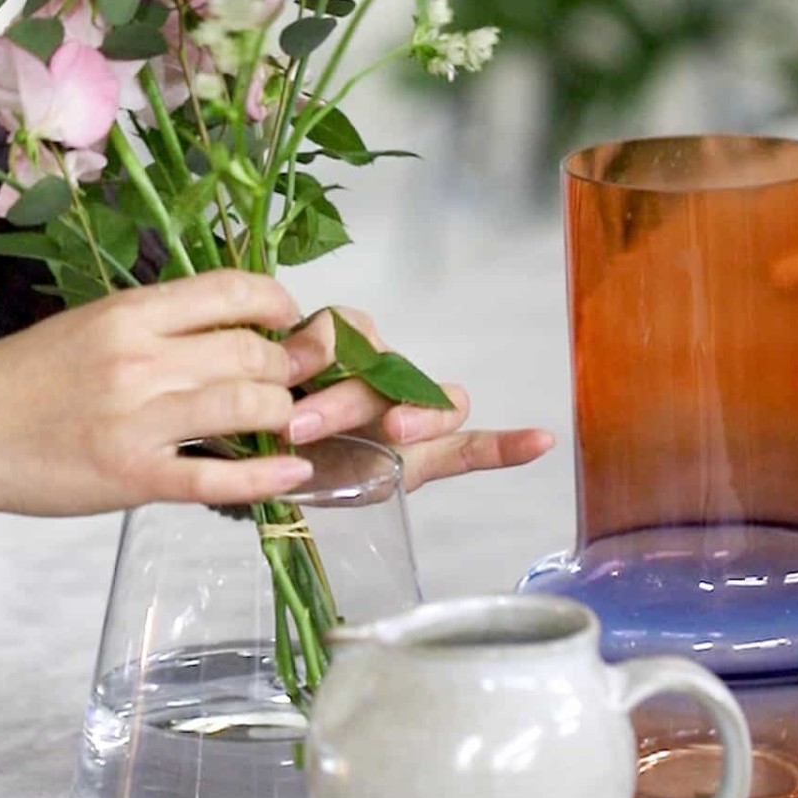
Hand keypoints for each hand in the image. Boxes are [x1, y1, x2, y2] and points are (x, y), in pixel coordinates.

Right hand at [0, 271, 315, 538]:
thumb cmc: (22, 379)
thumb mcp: (90, 327)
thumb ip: (156, 326)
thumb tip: (229, 328)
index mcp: (128, 313)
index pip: (233, 291)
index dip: (279, 305)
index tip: (290, 321)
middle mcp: (138, 358)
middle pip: (254, 353)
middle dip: (290, 369)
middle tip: (298, 383)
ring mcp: (136, 420)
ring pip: (250, 408)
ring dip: (283, 418)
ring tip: (288, 426)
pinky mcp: (130, 477)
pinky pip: (219, 477)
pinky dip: (268, 478)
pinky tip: (293, 474)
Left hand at [280, 306, 553, 490]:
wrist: (268, 471)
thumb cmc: (263, 423)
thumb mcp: (256, 396)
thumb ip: (267, 381)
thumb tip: (276, 376)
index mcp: (335, 352)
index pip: (342, 327)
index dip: (320, 343)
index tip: (287, 373)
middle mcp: (377, 375)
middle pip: (382, 368)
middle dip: (341, 396)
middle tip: (298, 426)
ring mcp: (407, 416)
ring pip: (429, 399)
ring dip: (418, 412)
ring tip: (396, 430)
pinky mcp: (425, 458)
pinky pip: (470, 448)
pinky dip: (504, 446)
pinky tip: (541, 440)